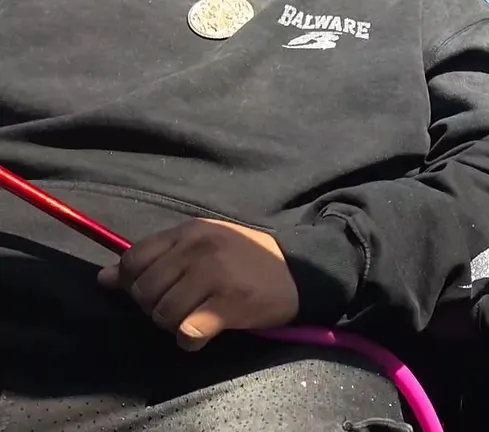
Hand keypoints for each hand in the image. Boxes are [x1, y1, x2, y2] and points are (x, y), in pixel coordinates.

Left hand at [98, 218, 298, 350]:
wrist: (301, 271)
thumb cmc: (247, 258)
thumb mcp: (202, 245)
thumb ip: (156, 256)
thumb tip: (103, 279)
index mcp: (190, 231)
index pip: (134, 259)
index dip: (134, 283)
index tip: (155, 290)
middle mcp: (199, 249)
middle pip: (145, 291)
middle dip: (154, 307)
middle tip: (178, 307)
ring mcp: (214, 276)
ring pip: (163, 314)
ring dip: (173, 325)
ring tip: (193, 319)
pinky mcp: (229, 304)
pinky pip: (188, 332)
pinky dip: (190, 340)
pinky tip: (203, 333)